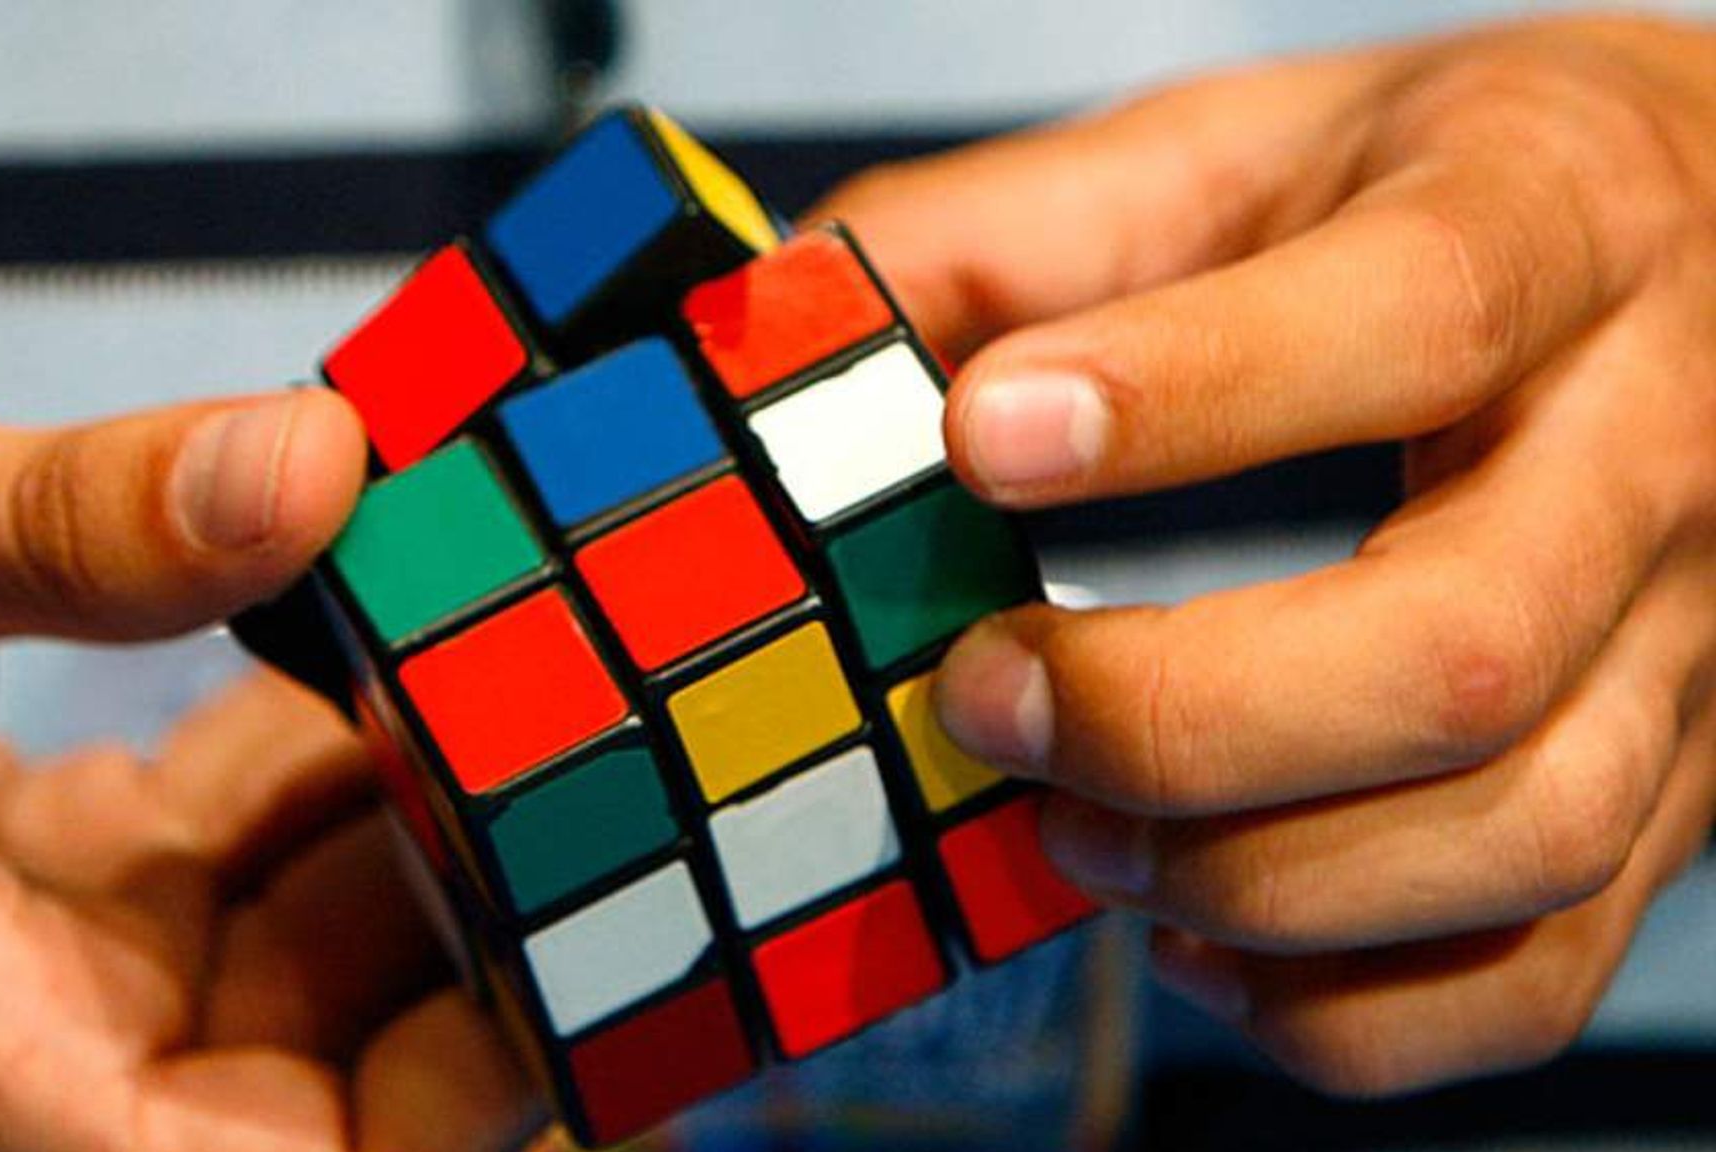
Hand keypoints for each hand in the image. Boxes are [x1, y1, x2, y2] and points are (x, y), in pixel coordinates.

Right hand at [0, 362, 536, 1150]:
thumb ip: (75, 523)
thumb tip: (321, 463)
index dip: (433, 1117)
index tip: (580, 981)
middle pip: (302, 1081)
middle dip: (460, 947)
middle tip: (587, 764)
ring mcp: (20, 962)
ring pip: (284, 962)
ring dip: (408, 835)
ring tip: (518, 671)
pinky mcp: (31, 877)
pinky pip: (227, 868)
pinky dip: (318, 776)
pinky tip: (386, 651)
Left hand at [816, 12, 1715, 1094]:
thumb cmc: (1466, 186)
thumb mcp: (1251, 144)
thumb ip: (1022, 230)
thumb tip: (801, 335)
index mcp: (1555, 221)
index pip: (1412, 315)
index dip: (1187, 395)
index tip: (982, 440)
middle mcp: (1658, 443)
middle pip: (1461, 649)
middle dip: (1178, 715)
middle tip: (990, 697)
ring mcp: (1690, 640)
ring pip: (1518, 835)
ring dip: (1248, 875)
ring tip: (1076, 831)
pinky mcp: (1676, 782)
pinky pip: (1540, 967)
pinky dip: (1348, 1003)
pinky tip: (1206, 934)